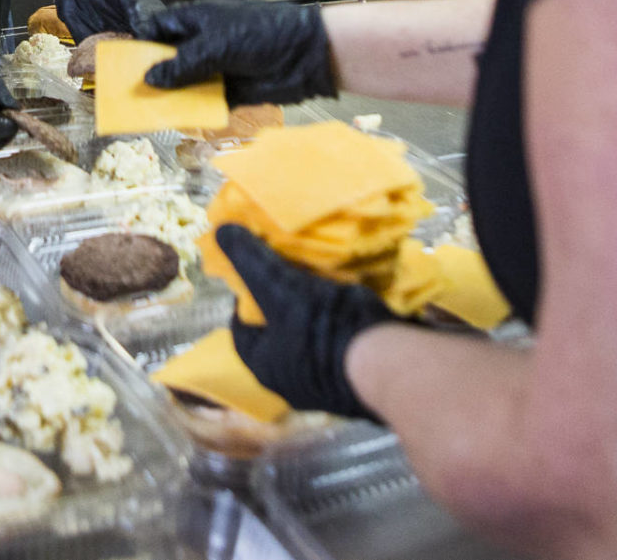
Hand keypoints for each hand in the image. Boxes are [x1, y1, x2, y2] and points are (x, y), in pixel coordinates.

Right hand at [135, 0, 334, 103]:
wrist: (305, 54)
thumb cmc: (261, 34)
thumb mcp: (216, 45)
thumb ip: (182, 65)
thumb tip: (150, 80)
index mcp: (195, 20)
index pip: (158, 30)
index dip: (141, 46)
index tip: (121, 66)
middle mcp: (202, 43)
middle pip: (167, 61)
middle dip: (151, 77)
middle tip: (128, 95)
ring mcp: (215, 68)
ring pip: (183, 84)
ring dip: (170, 97)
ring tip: (146, 114)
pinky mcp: (229, 91)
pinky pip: (204, 103)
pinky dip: (192, 112)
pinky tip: (176, 122)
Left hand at [216, 224, 393, 419]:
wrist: (395, 366)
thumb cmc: (325, 330)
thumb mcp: (279, 288)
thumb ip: (251, 261)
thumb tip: (221, 232)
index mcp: (267, 368)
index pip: (242, 328)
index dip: (246, 297)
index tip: (258, 270)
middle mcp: (295, 383)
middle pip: (282, 333)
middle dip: (287, 302)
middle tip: (296, 270)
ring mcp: (332, 384)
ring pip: (317, 338)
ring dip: (321, 311)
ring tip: (328, 278)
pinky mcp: (364, 377)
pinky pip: (349, 344)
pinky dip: (350, 322)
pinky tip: (358, 298)